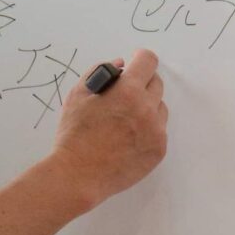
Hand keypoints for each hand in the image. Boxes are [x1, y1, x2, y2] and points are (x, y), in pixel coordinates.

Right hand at [49, 49, 167, 208]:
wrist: (78, 174)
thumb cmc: (74, 134)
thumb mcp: (78, 95)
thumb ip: (100, 72)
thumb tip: (121, 64)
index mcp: (127, 90)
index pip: (148, 61)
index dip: (140, 59)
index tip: (135, 63)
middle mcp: (147, 108)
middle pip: (157, 83)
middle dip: (142, 83)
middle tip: (125, 95)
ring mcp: (156, 130)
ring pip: (160, 107)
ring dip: (147, 107)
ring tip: (125, 120)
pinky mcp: (159, 149)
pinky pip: (159, 130)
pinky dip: (148, 129)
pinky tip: (128, 138)